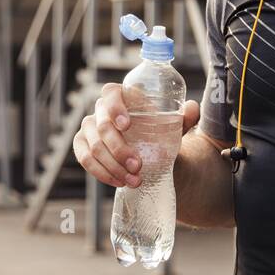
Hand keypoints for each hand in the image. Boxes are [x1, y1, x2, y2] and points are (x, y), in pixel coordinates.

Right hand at [73, 83, 199, 186]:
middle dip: (120, 149)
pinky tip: (119, 182)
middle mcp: (101, 110)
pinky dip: (102, 173)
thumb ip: (185, 118)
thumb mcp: (174, 127)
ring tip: (135, 180)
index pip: (111, 93)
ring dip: (113, 166)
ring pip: (94, 147)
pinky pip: (85, 159)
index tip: (127, 125)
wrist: (150, 155)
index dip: (115, 107)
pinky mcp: (82, 145)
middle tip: (139, 166)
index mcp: (122, 96)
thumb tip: (193, 108)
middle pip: (103, 126)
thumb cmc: (160, 134)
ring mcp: (89, 127)